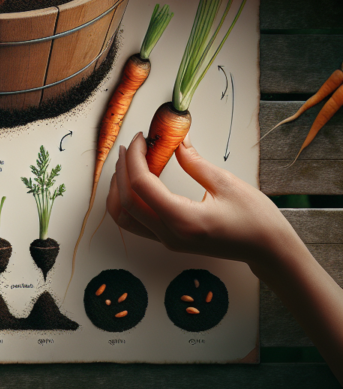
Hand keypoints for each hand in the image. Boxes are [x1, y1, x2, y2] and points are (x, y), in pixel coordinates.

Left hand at [106, 131, 296, 269]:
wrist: (269, 250)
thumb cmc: (255, 219)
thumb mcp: (225, 183)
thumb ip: (194, 161)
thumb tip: (175, 138)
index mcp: (184, 220)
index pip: (142, 186)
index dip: (135, 157)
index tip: (141, 138)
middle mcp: (170, 235)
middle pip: (126, 202)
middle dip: (122, 169)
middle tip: (131, 145)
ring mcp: (167, 241)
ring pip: (124, 217)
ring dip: (119, 188)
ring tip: (127, 162)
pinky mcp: (169, 240)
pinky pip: (135, 221)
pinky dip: (127, 199)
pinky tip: (136, 180)